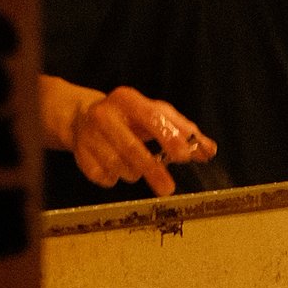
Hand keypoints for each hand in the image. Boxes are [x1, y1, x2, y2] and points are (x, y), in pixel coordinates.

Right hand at [75, 84, 217, 196]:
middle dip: (153, 170)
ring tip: (137, 165)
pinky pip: (104, 177)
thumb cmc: (129, 118)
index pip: (152, 118)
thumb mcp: (156, 115)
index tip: (185, 156)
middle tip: (168, 188)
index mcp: (128, 99)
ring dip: (135, 173)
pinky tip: (116, 167)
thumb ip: (184, 131)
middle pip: (131, 147)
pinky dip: (116, 178)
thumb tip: (208, 150)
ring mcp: (88, 135)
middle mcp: (104, 114)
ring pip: (119, 166)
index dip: (169, 138)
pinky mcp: (79, 155)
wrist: (82, 117)